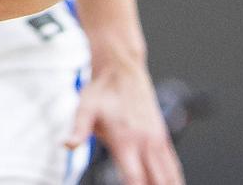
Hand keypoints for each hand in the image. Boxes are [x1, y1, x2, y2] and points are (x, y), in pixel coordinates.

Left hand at [70, 56, 182, 184]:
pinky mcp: (162, 136)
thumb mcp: (84, 109)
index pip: (135, 177)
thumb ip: (78, 130)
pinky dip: (175, 177)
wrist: (122, 69)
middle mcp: (145, 141)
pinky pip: (173, 163)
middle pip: (157, 180)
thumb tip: (66, 145)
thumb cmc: (102, 90)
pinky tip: (174, 184)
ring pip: (170, 173)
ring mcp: (156, 139)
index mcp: (125, 139)